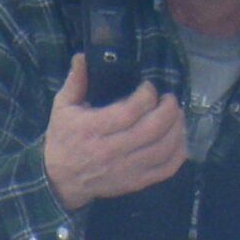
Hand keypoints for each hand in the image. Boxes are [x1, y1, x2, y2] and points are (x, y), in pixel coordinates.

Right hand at [44, 53, 186, 212]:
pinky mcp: (135, 183)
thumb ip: (75, 81)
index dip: (147, 96)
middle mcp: (111, 152)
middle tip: (169, 99)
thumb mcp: (62, 108)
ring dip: (177, 128)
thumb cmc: (64, 140)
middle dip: (168, 110)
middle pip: (151, 130)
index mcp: (93, 130)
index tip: (148, 87)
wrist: (60, 181)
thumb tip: (83, 56)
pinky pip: (165, 170)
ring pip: (163, 149)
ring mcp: (125, 170)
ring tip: (176, 115)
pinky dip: (179, 153)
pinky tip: (178, 138)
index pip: (129, 112)